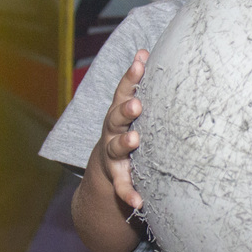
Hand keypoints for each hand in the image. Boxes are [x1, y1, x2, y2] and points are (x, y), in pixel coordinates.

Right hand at [95, 49, 148, 209]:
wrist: (105, 170)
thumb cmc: (125, 130)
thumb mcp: (129, 108)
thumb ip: (136, 84)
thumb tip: (146, 49)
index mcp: (118, 113)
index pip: (123, 90)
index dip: (131, 76)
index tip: (141, 61)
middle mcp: (111, 132)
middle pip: (115, 118)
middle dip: (125, 110)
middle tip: (137, 104)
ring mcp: (111, 156)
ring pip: (115, 149)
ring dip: (124, 144)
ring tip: (135, 140)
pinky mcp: (116, 178)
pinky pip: (121, 187)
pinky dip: (128, 193)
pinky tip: (138, 201)